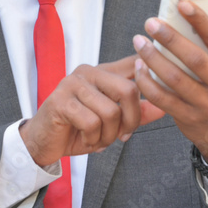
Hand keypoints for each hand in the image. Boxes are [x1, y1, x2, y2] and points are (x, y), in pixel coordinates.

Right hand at [19, 56, 164, 166]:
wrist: (43, 142)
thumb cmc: (79, 129)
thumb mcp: (113, 122)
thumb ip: (137, 112)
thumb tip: (164, 107)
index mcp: (102, 71)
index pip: (134, 64)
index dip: (150, 77)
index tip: (158, 92)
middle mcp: (88, 71)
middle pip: (128, 90)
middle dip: (131, 120)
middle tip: (124, 135)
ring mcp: (72, 83)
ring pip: (110, 111)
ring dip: (109, 135)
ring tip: (100, 139)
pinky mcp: (60, 100)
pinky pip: (91, 122)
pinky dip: (93, 138)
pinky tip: (85, 138)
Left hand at [133, 0, 207, 164]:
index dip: (200, 19)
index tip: (181, 3)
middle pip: (194, 58)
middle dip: (170, 38)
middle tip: (151, 23)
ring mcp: (207, 105)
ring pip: (175, 79)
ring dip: (153, 59)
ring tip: (139, 41)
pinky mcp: (188, 118)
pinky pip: (162, 99)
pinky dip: (147, 82)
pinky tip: (139, 67)